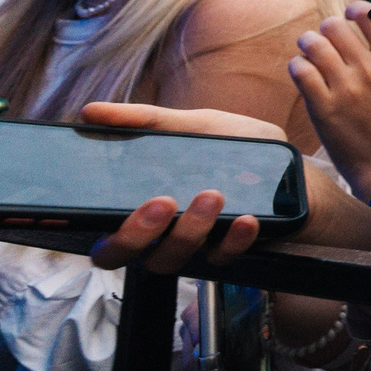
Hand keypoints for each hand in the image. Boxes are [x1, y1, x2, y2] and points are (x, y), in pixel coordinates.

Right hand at [81, 103, 289, 271]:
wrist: (292, 170)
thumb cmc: (234, 149)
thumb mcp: (195, 126)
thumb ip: (147, 121)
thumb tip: (90, 111)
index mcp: (136, 206)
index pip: (97, 229)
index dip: (78, 226)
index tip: (85, 205)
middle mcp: (156, 234)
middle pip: (121, 256)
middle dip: (134, 235)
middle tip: (161, 201)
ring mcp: (191, 248)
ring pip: (170, 259)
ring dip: (189, 229)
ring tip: (213, 195)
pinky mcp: (228, 254)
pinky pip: (223, 259)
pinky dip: (234, 240)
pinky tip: (247, 220)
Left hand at [289, 4, 370, 201]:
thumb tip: (367, 45)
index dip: (355, 11)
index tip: (349, 15)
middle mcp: (367, 71)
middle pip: (335, 27)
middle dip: (323, 31)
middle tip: (320, 41)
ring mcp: (345, 88)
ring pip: (314, 45)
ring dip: (306, 45)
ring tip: (307, 54)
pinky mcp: (324, 107)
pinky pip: (301, 71)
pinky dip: (297, 66)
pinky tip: (301, 74)